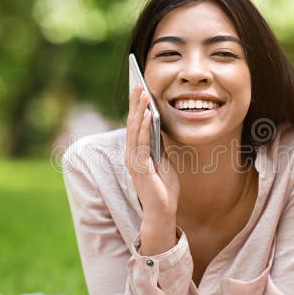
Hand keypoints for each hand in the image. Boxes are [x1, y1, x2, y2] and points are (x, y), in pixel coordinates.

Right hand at [125, 84, 180, 249]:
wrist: (163, 211)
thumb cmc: (163, 187)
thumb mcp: (163, 159)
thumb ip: (157, 143)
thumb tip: (158, 124)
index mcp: (135, 152)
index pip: (134, 124)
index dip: (136, 106)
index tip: (139, 88)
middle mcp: (130, 154)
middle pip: (132, 123)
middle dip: (135, 103)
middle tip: (138, 83)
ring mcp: (133, 161)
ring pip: (134, 130)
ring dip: (138, 110)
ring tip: (143, 93)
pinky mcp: (139, 167)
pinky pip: (141, 143)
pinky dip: (143, 127)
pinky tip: (148, 115)